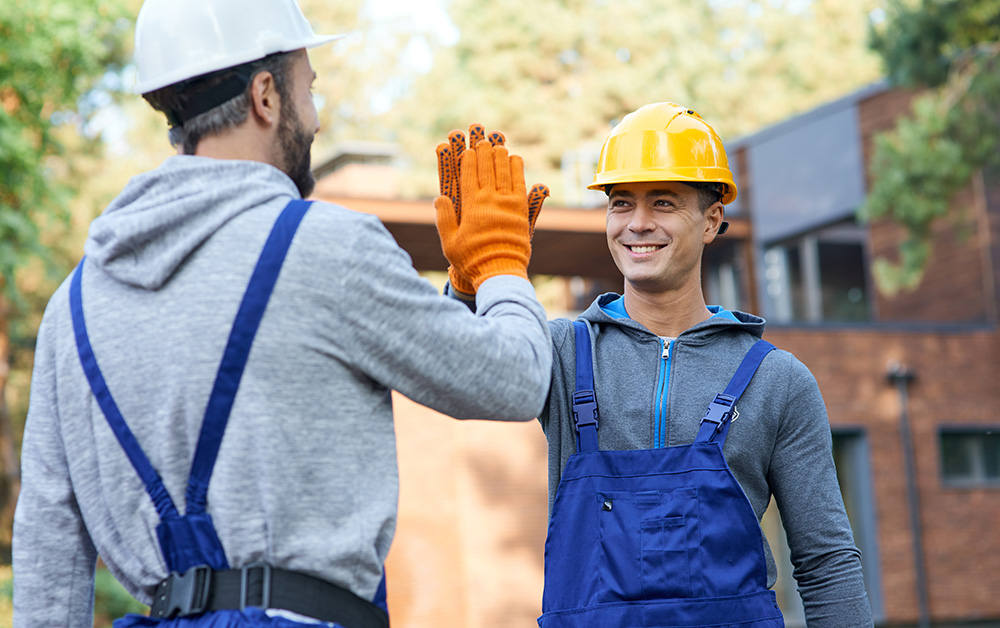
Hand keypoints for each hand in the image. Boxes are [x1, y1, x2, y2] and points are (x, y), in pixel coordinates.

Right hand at [435, 125, 548, 294]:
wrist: (500, 271)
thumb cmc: (471, 259)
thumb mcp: (450, 242)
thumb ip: (444, 218)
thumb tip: (440, 197)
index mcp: (471, 206)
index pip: (469, 175)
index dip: (468, 159)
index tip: (468, 149)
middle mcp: (490, 200)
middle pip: (487, 168)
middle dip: (484, 151)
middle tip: (482, 138)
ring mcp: (508, 204)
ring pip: (504, 172)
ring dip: (500, 155)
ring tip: (498, 143)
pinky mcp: (521, 210)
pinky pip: (520, 183)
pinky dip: (517, 169)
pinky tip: (515, 158)